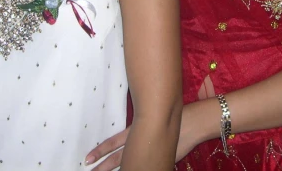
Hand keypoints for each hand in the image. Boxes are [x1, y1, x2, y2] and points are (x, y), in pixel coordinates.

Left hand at [85, 102, 203, 169]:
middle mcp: (141, 143)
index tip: (87, 158)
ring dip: (115, 169)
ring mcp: (150, 154)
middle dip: (102, 166)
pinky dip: (133, 169)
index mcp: (138, 131)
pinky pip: (142, 168)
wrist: (193, 122)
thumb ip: (146, 123)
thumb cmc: (178, 116)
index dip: (101, 151)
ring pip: (127, 165)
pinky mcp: (161, 161)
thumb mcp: (157, 117)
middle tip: (88, 168)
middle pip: (118, 159)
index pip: (114, 143)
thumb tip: (139, 124)